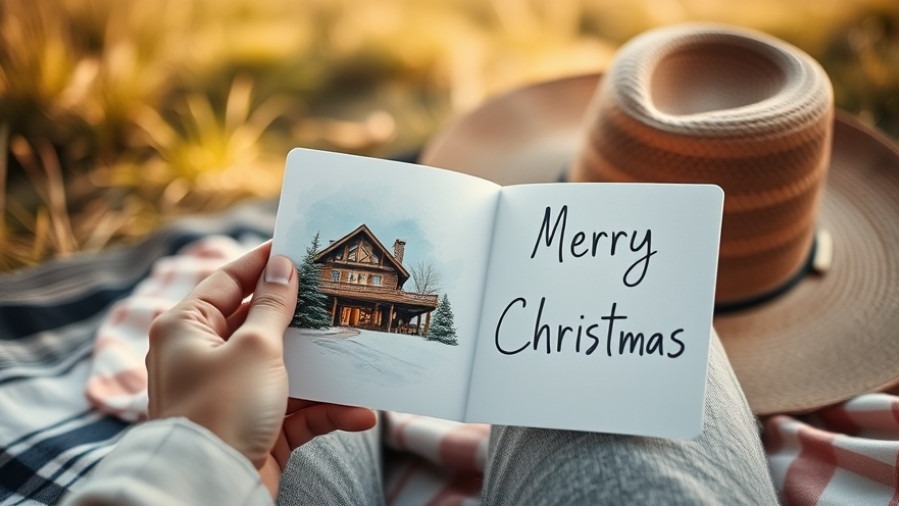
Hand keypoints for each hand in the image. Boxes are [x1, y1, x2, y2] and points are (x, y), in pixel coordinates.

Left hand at [146, 241, 375, 495]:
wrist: (209, 489)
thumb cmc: (222, 410)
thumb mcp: (255, 347)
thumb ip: (273, 304)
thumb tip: (282, 264)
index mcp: (187, 327)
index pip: (228, 280)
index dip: (263, 263)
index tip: (297, 247)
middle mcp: (205, 356)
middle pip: (261, 324)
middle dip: (303, 318)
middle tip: (338, 296)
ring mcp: (231, 393)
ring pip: (286, 369)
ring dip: (323, 371)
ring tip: (359, 357)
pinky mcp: (254, 427)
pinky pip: (296, 410)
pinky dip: (325, 411)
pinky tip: (359, 413)